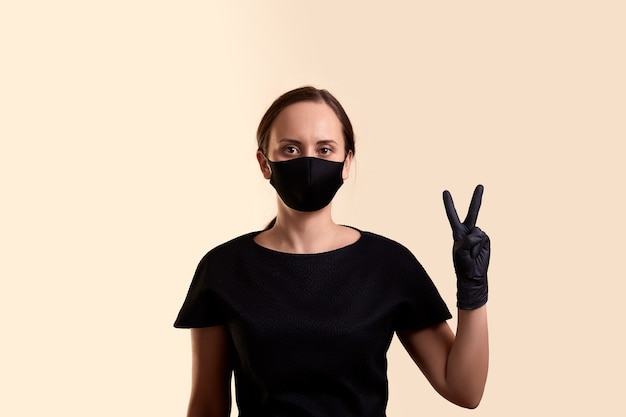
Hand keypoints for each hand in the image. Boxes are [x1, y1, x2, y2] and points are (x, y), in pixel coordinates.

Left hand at [443, 185, 489, 309]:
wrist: (474, 277)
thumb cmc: (463, 266)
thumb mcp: (460, 253)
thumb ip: (467, 241)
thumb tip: (477, 233)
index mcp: (457, 234)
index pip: (452, 216)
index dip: (449, 204)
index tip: (445, 191)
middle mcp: (468, 232)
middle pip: (472, 213)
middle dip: (477, 199)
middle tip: (480, 185)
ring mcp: (478, 236)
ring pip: (478, 232)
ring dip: (474, 244)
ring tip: (472, 255)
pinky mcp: (486, 240)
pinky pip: (484, 238)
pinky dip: (480, 246)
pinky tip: (478, 254)